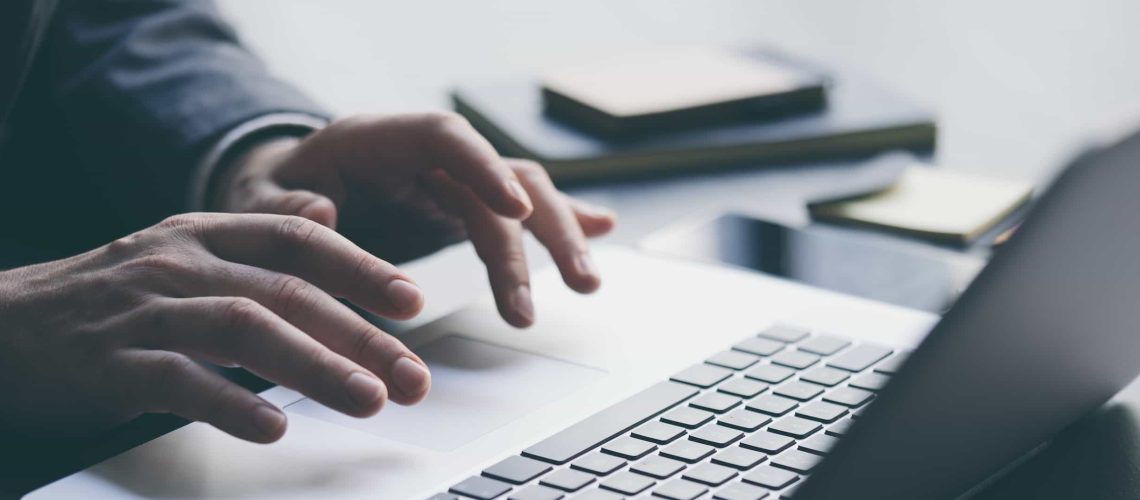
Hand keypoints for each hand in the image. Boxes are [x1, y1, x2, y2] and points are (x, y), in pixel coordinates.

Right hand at [0, 214, 430, 442]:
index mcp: (202, 233)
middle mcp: (177, 262)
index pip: (297, 239)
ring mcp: (141, 311)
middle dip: (359, 335)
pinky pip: (178, 381)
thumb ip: (255, 248)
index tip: (412, 302)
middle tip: (412, 376)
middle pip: (286, 291)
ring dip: (315, 366)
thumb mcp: (182, 257)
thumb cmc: (108, 301)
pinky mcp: (107, 363)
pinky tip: (273, 426)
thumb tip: (329, 221)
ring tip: (368, 399)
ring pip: (243, 328)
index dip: (360, 268)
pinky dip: (230, 403)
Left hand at [214, 113, 615, 326]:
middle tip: (565, 285)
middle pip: (501, 178)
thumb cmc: (272, 190)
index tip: (514, 208)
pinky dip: (559, 221)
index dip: (483, 169)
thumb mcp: (256, 198)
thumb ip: (284, 204)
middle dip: (538, 231)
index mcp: (379, 138)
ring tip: (586, 284)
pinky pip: (518, 211)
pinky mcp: (463, 208)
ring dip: (559, 237)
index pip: (445, 138)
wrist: (284, 188)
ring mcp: (452, 181)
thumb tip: (322, 214)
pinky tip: (601, 231)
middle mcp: (428, 156)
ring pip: (522, 197)